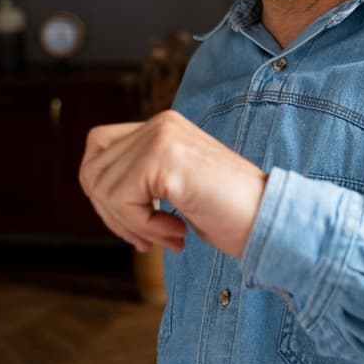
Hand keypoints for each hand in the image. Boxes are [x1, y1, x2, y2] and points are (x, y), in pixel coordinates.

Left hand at [78, 110, 267, 256]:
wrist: (270, 220)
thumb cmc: (230, 212)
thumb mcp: (178, 185)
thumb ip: (141, 177)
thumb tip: (95, 188)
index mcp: (164, 125)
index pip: (98, 148)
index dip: (105, 192)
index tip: (136, 225)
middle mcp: (161, 123)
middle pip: (93, 170)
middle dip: (111, 214)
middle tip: (145, 239)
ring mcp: (162, 137)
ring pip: (103, 188)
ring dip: (131, 225)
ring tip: (169, 236)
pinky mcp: (164, 158)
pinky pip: (122, 201)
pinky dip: (143, 227)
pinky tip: (177, 231)